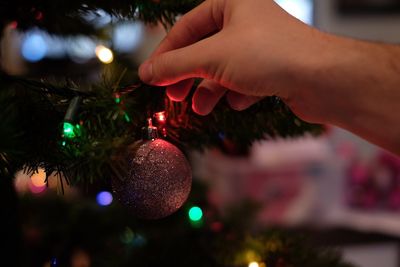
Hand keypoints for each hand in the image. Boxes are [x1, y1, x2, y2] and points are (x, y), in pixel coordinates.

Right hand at [139, 0, 327, 116]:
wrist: (322, 79)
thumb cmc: (268, 55)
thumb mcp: (211, 57)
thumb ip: (175, 65)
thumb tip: (146, 72)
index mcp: (230, 3)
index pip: (185, 29)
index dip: (165, 55)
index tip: (151, 78)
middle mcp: (245, 21)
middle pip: (203, 50)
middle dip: (187, 76)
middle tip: (173, 97)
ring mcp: (259, 45)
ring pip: (222, 69)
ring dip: (209, 90)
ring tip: (200, 108)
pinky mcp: (271, 68)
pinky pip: (243, 80)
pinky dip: (237, 92)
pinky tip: (240, 100)